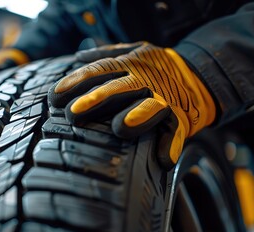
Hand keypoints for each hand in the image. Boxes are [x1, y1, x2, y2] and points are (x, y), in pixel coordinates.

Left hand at [48, 42, 216, 167]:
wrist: (199, 74)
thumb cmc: (157, 68)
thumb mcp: (134, 51)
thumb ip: (107, 54)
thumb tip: (79, 55)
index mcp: (129, 66)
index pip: (98, 71)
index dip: (76, 82)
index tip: (55, 96)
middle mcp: (144, 81)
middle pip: (118, 88)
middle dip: (97, 100)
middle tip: (73, 114)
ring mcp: (164, 99)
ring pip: (149, 106)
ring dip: (137, 116)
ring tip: (121, 128)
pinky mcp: (182, 117)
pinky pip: (177, 130)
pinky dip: (172, 143)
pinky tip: (163, 158)